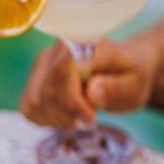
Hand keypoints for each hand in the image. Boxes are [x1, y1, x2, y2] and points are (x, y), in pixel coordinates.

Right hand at [21, 39, 159, 128]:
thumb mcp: (135, 84)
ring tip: (79, 116)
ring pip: (33, 102)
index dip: (72, 102)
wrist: (123, 71)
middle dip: (67, 113)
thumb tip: (92, 91)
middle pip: (44, 92)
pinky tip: (66, 115)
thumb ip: (116, 87)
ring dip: (57, 118)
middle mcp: (55, 51)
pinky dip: (46, 119)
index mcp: (82, 44)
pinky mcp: (34, 82)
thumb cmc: (131, 76)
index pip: (62, 73)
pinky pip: (28, 108)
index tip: (91, 117)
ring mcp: (41, 66)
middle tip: (90, 117)